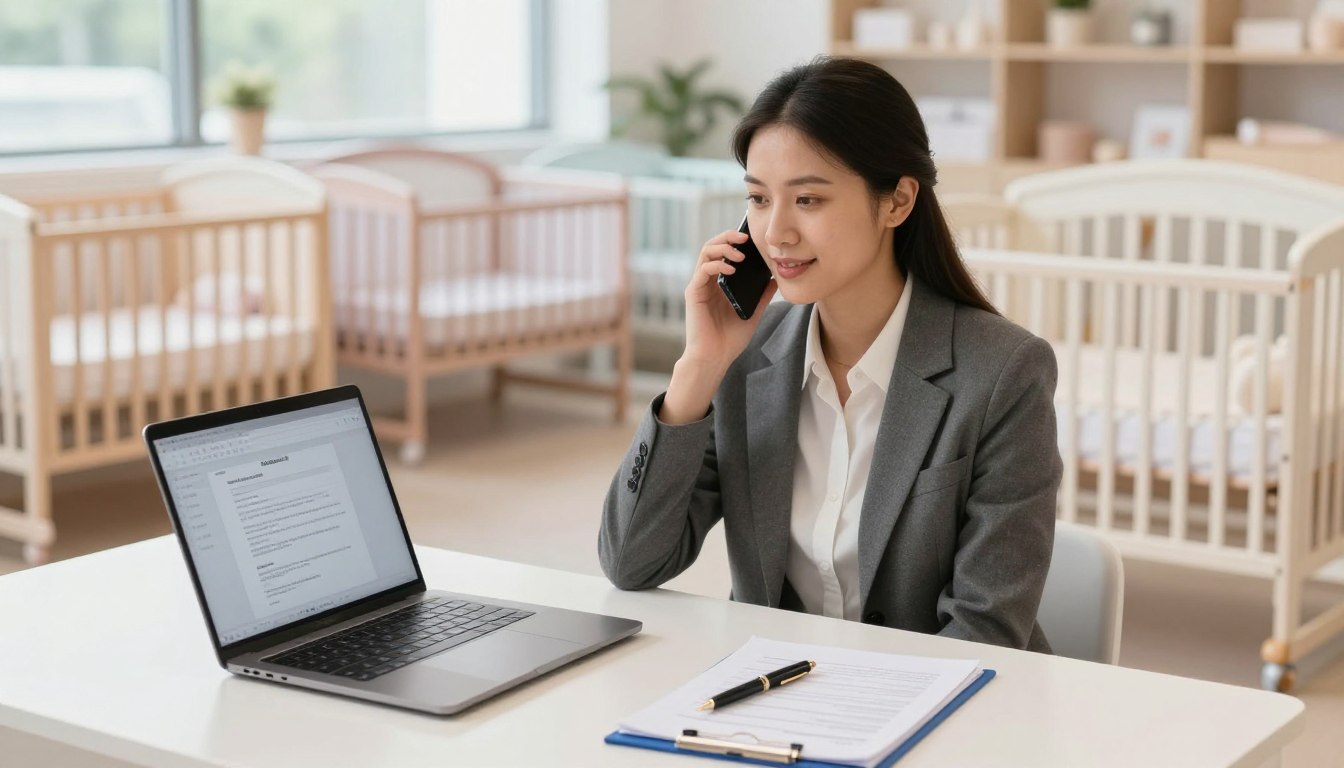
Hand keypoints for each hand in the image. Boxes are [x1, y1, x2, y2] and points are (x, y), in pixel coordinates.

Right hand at [659, 230, 777, 424]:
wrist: (715, 358)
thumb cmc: (730, 339)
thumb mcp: (754, 313)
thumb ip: (763, 296)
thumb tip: (776, 279)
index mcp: (720, 283)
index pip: (724, 252)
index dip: (735, 241)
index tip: (752, 239)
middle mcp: (707, 281)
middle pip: (713, 246)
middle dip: (728, 237)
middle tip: (745, 238)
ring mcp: (699, 285)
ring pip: (706, 252)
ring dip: (723, 247)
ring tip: (740, 254)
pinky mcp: (693, 293)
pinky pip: (703, 270)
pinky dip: (717, 264)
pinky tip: (731, 269)